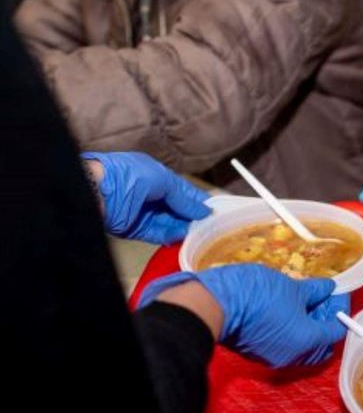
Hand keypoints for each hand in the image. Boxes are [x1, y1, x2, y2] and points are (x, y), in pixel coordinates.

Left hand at [83, 151, 209, 243]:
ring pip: (171, 223)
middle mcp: (151, 195)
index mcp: (155, 176)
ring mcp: (144, 213)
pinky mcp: (136, 229)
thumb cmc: (127, 176)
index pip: (183, 191)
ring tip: (203, 233)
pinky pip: (160, 234)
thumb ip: (183, 196)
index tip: (217, 211)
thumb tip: (204, 211)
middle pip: (179, 209)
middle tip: (214, 226)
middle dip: (194, 217)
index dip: (199, 200)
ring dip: (186, 228)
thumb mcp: (161, 180)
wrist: (93, 191)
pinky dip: (172, 236)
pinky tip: (184, 236)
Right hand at [139, 265, 348, 366]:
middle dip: (325, 323)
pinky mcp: (259, 354)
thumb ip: (315, 291)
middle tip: (323, 300)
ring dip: (309, 329)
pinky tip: (288, 312)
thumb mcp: (291, 287)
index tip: (338, 296)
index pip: (335, 331)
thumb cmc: (256, 294)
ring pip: (303, 348)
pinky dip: (292, 333)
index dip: (340, 311)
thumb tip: (328, 289)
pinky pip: (285, 346)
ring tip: (305, 304)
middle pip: (321, 345)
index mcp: (307, 340)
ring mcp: (275, 357)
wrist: (214, 304)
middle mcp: (294, 355)